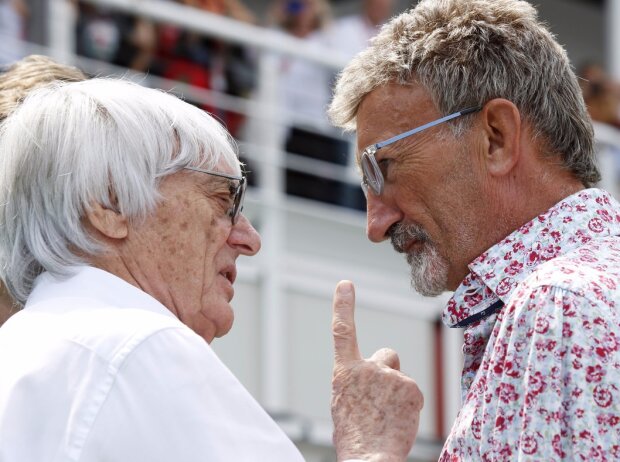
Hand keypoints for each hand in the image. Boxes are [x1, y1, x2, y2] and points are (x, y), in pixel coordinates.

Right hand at [331, 281, 423, 461]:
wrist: (369, 459)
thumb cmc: (354, 438)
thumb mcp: (344, 405)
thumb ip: (356, 384)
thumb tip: (371, 382)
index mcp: (344, 372)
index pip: (342, 332)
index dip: (343, 306)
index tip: (345, 285)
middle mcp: (367, 368)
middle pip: (387, 355)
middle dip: (388, 371)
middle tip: (382, 399)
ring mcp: (390, 376)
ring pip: (401, 378)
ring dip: (398, 394)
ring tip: (387, 419)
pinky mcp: (411, 388)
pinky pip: (413, 393)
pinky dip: (409, 407)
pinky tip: (398, 423)